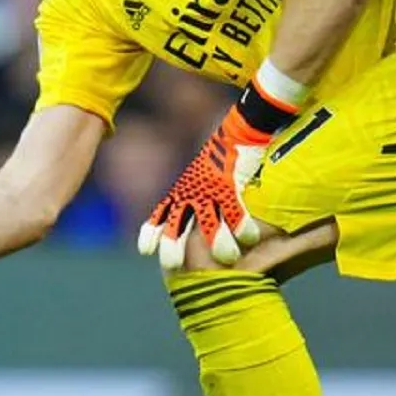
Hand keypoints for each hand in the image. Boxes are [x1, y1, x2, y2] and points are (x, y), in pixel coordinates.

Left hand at [138, 106, 274, 270]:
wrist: (238, 129)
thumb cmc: (219, 155)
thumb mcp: (196, 175)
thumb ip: (192, 195)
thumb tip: (191, 217)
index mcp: (181, 189)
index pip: (161, 213)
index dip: (152, 232)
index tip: (144, 251)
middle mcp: (192, 192)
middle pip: (177, 224)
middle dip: (173, 247)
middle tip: (173, 266)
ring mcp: (211, 190)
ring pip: (209, 223)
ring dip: (218, 243)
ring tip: (227, 258)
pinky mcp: (232, 186)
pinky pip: (237, 211)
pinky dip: (244, 226)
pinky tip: (251, 238)